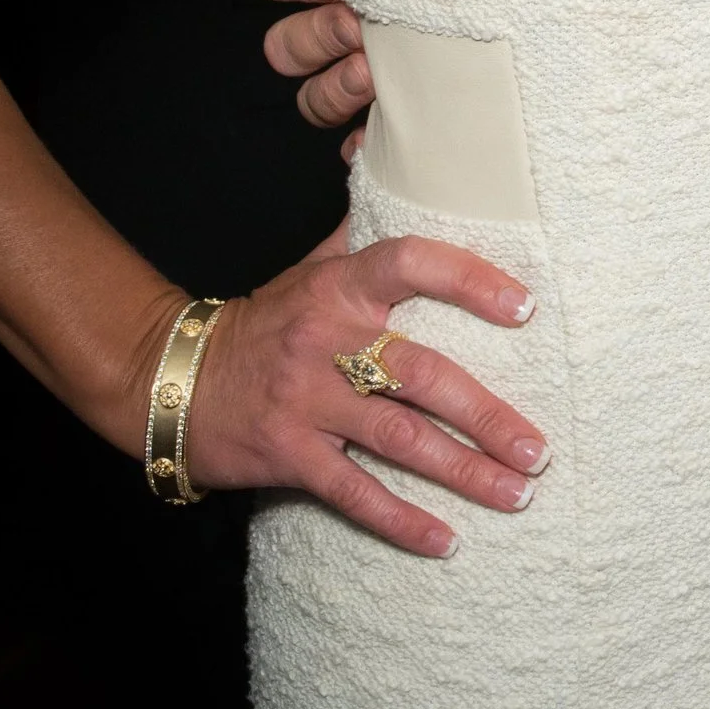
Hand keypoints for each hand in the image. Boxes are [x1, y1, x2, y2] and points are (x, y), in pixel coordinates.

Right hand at [134, 224, 545, 558]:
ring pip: (399, 438)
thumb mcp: (310, 270)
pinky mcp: (288, 454)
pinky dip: (401, 520)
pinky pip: (353, 492)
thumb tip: (407, 168)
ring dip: (464, 471)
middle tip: (538, 449)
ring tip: (517, 493)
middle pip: (422, 373)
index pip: (411, 264)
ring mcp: (306, 401)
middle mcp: (326, 341)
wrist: (170, 378)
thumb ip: (366, 236)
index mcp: (339, 288)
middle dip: (487, 415)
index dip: (469, 280)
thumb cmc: (263, 322)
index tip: (525, 308)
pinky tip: (445, 541)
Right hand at [258, 0, 374, 150]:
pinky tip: (375, 132)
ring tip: (372, 73)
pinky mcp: (381, 117)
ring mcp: (352, 74)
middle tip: (357, 28)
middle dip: (319, 37)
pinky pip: (353, 142)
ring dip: (335, 89)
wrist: (534, 4)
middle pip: (285, 45)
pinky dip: (360, 141)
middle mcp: (332, 26)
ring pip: (312, 97)